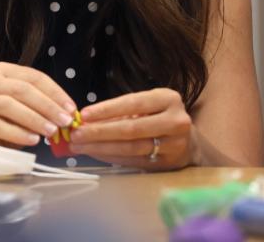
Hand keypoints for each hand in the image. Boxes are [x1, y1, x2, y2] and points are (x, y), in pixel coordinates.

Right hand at [0, 62, 77, 147]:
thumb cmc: (9, 126)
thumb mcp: (27, 110)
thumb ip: (43, 105)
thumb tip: (70, 112)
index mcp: (1, 72)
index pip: (32, 76)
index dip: (55, 92)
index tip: (71, 109)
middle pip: (20, 88)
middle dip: (47, 105)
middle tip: (65, 121)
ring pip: (7, 104)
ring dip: (34, 118)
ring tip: (52, 131)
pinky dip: (18, 133)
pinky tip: (33, 140)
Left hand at [69, 88, 193, 169]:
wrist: (188, 140)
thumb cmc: (158, 116)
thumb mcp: (146, 105)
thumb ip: (120, 111)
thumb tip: (84, 119)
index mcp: (168, 99)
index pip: (132, 103)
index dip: (106, 110)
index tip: (83, 115)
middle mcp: (176, 121)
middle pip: (131, 128)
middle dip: (99, 132)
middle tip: (75, 134)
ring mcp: (175, 145)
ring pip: (131, 148)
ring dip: (101, 148)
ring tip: (80, 146)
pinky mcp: (169, 163)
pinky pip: (134, 161)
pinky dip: (112, 158)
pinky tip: (96, 154)